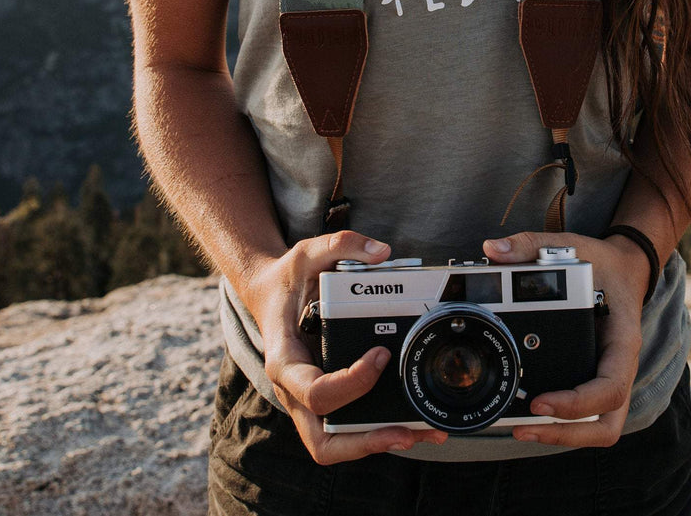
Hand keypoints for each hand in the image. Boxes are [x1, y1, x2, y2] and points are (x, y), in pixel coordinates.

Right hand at [243, 230, 448, 463]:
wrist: (269, 294)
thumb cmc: (286, 279)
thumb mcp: (307, 251)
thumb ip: (342, 244)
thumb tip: (381, 252)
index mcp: (285, 360)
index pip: (316, 392)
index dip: (352, 383)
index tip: (381, 355)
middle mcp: (294, 390)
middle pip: (322, 442)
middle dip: (364, 443)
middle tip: (404, 431)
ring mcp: (309, 401)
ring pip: (335, 446)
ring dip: (377, 444)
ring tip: (421, 434)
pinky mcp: (327, 401)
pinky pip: (347, 430)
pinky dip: (377, 433)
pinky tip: (413, 426)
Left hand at [481, 231, 648, 447]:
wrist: (626, 268)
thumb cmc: (603, 263)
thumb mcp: (573, 246)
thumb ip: (532, 244)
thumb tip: (492, 249)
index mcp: (622, 341)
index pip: (611, 388)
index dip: (577, 404)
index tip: (539, 403)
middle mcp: (619, 367)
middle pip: (607, 424)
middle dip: (567, 435)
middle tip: (524, 429)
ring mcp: (609, 378)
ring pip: (599, 428)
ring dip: (563, 436)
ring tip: (520, 431)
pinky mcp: (595, 381)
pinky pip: (586, 416)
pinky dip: (562, 425)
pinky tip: (529, 419)